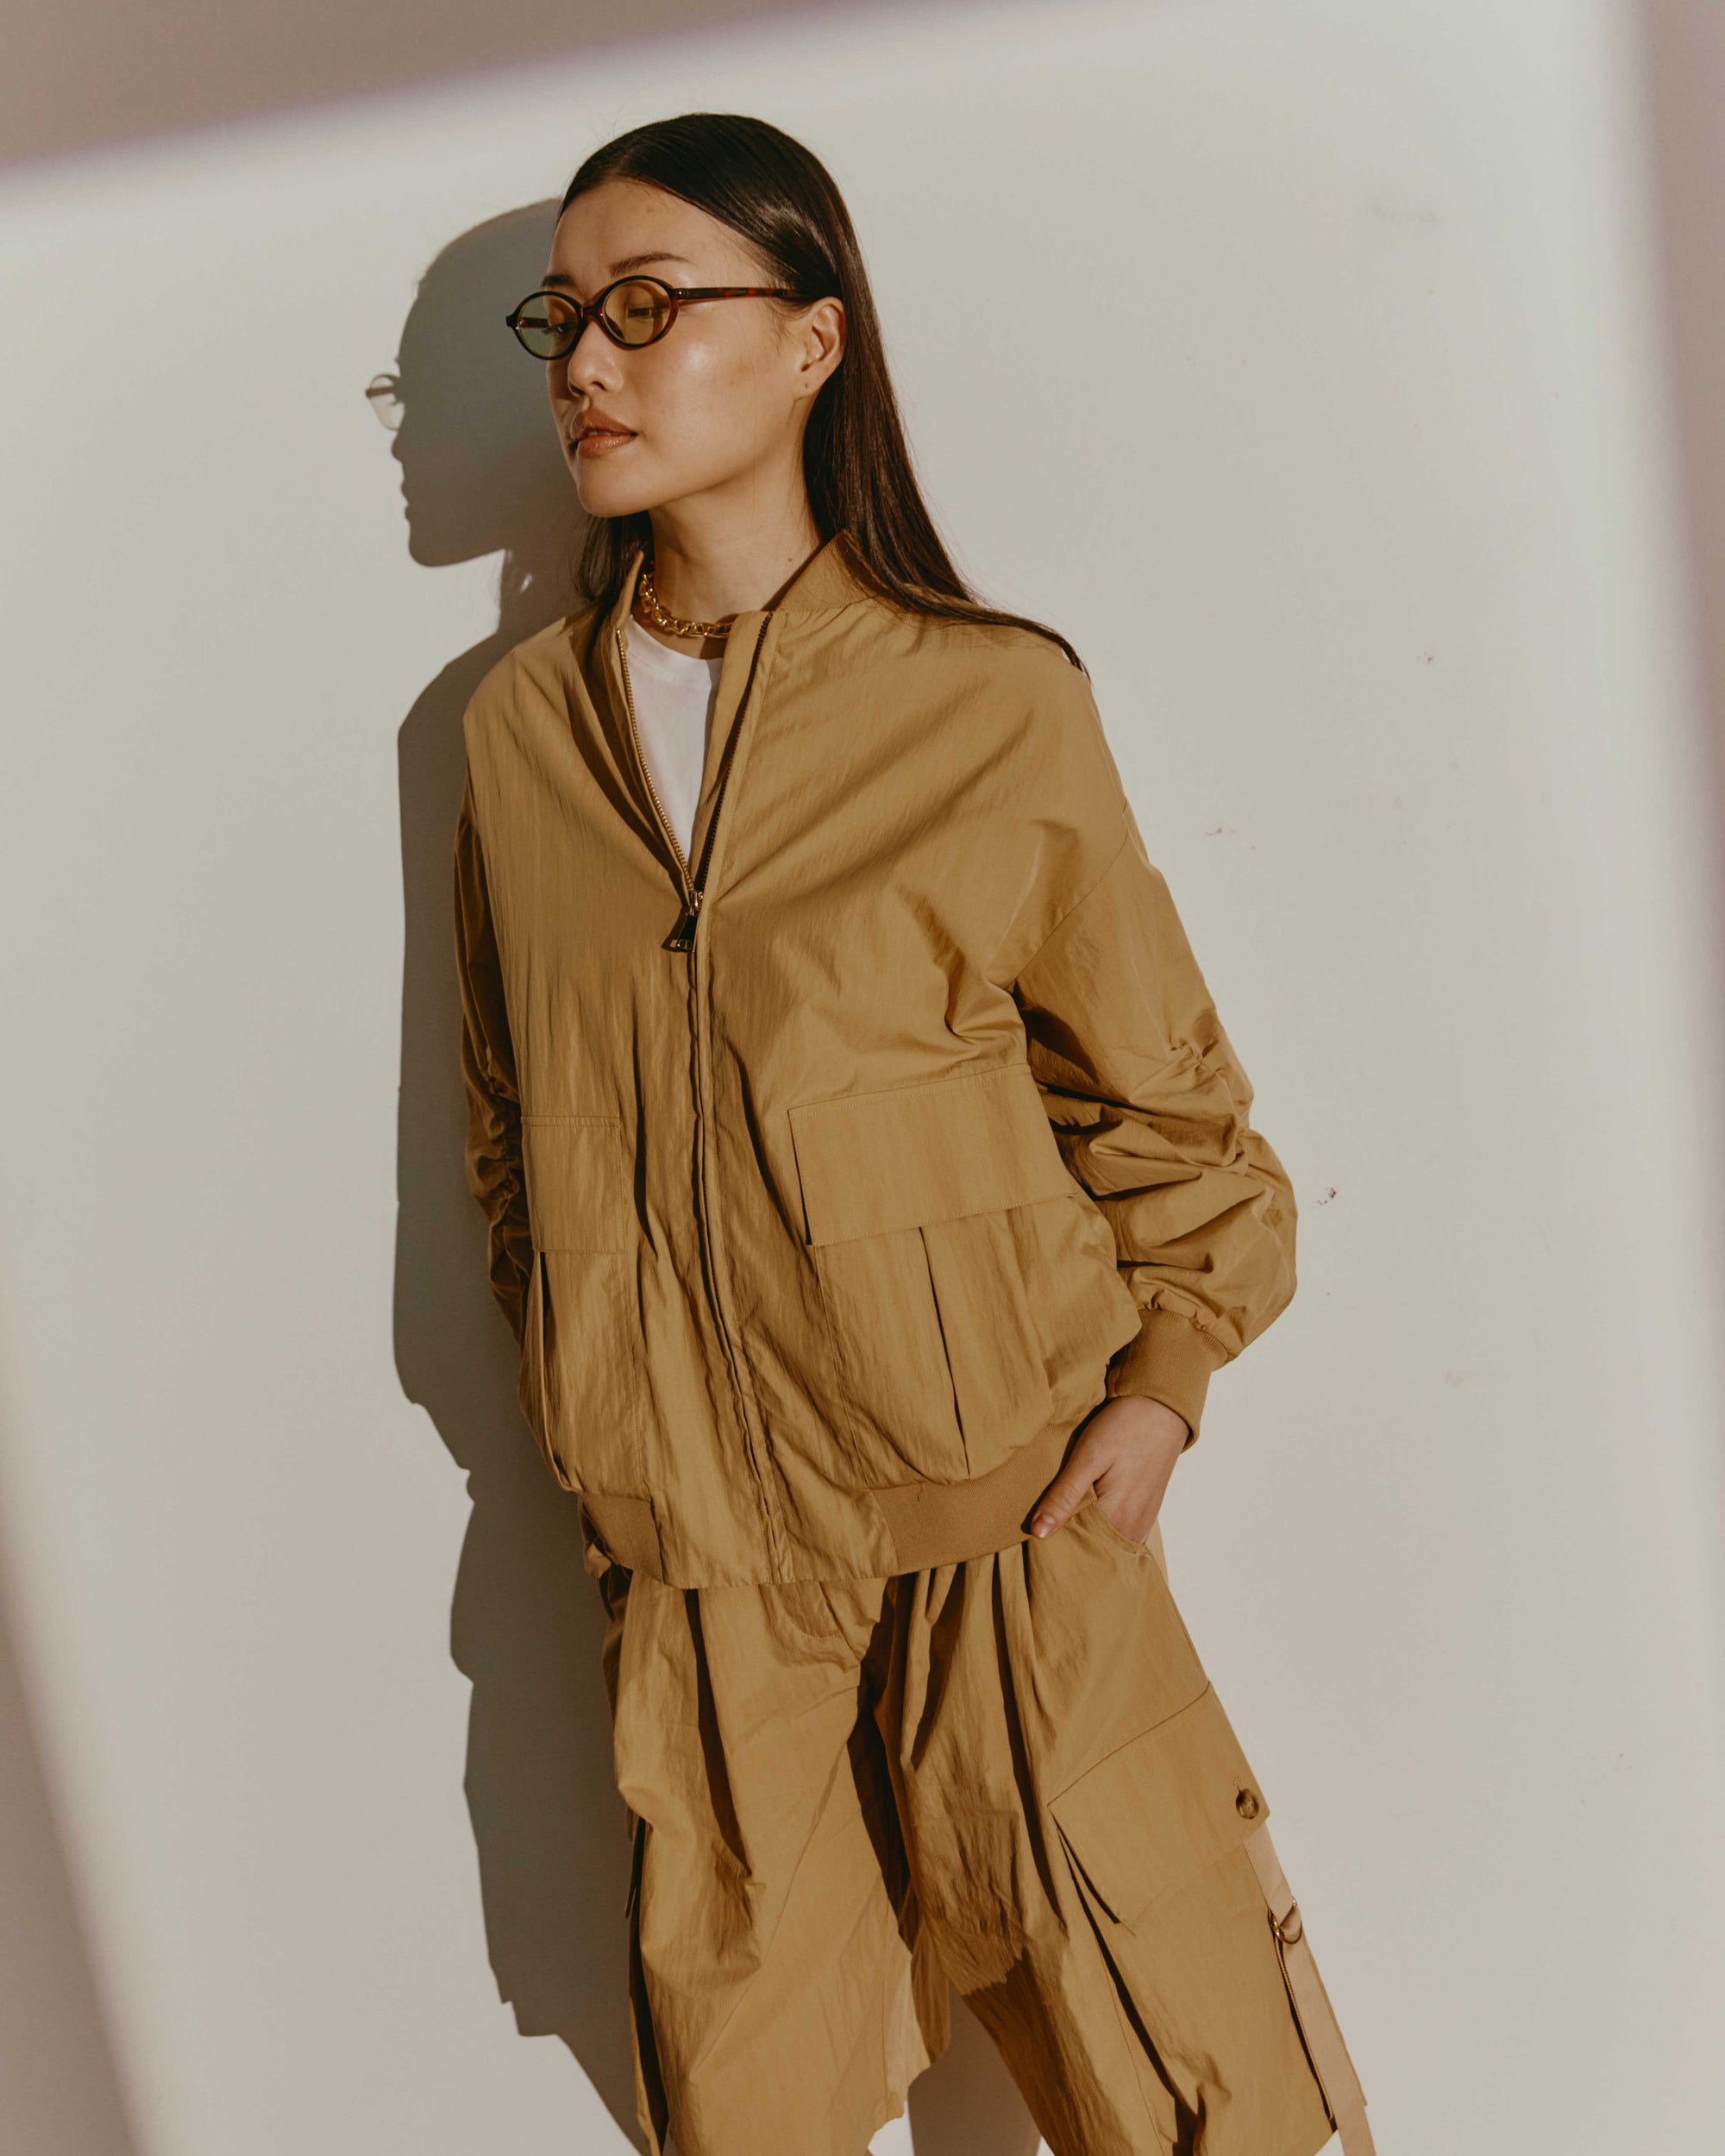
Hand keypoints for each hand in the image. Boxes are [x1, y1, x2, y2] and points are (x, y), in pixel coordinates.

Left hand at [1029, 1394, 1188, 1542]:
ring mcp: (1141, 1524)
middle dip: (1065, 1539)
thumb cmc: (1123, 1428)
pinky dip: (1098, 1526)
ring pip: (1102, 1540)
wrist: (1162, 1409)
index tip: (1030, 1530)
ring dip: (1081, 1532)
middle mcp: (1132, 1531)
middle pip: (1090, 1547)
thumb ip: (1064, 1496)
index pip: (1075, 1547)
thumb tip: (1038, 1533)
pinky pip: (1115, 1531)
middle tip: (1040, 1521)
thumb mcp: (1087, 1458)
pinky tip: (1082, 1511)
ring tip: (1059, 1516)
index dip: (1051, 1541)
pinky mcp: (1144, 1514)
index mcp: (1116, 1521)